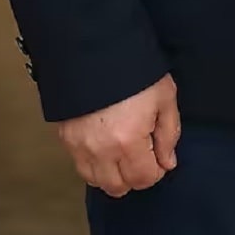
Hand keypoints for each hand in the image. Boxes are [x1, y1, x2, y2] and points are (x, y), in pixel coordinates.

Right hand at [55, 73, 180, 196]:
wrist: (96, 48)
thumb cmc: (134, 70)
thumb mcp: (164, 96)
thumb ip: (169, 133)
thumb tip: (167, 162)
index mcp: (129, 141)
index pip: (143, 179)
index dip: (156, 171)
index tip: (158, 156)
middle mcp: (101, 150)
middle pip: (118, 187)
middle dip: (134, 176)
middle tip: (141, 154)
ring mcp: (80, 146)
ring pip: (96, 181)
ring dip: (112, 174)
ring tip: (122, 151)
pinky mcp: (66, 137)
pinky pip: (80, 167)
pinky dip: (94, 165)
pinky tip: (104, 147)